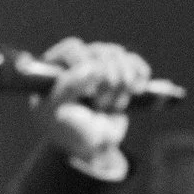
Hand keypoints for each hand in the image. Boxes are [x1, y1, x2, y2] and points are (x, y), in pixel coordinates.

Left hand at [36, 38, 151, 167]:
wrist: (91, 144)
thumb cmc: (68, 129)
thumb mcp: (59, 113)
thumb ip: (68, 89)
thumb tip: (91, 67)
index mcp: (54, 66)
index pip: (73, 49)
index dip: (85, 66)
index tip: (89, 92)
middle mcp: (76, 59)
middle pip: (101, 51)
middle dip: (107, 81)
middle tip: (99, 106)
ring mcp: (100, 63)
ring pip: (119, 56)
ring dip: (122, 83)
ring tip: (113, 106)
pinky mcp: (121, 71)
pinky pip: (135, 62)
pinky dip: (140, 77)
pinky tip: (136, 91)